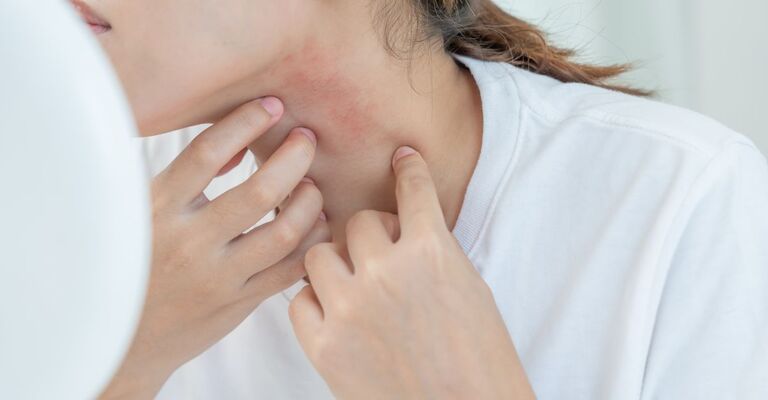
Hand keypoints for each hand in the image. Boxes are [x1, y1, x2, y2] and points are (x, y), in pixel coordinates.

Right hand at [102, 98, 329, 398]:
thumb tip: (239, 147)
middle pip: (259, 191)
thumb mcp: (144, 213)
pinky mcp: (240, 303)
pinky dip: (313, 242)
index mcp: (159, 210)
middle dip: (294, 157)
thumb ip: (185, 178)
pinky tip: (319, 223)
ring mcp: (218, 277)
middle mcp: (190, 243)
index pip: (206, 153)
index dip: (245, 122)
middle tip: (307, 139)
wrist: (125, 338)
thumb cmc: (138, 260)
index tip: (273, 105)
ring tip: (313, 184)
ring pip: (284, 232)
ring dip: (310, 201)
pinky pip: (290, 269)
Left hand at [289, 147, 533, 399]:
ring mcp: (350, 308)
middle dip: (374, 234)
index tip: (401, 159)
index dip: (408, 169)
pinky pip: (300, 300)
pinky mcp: (325, 345)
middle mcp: (386, 271)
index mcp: (432, 251)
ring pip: (320, 255)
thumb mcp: (470, 289)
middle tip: (386, 256)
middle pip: (359, 222)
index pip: (412, 189)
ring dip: (338, 263)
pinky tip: (337, 313)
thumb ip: (433, 249)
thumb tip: (405, 224)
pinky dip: (317, 302)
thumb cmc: (479, 358)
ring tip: (355, 284)